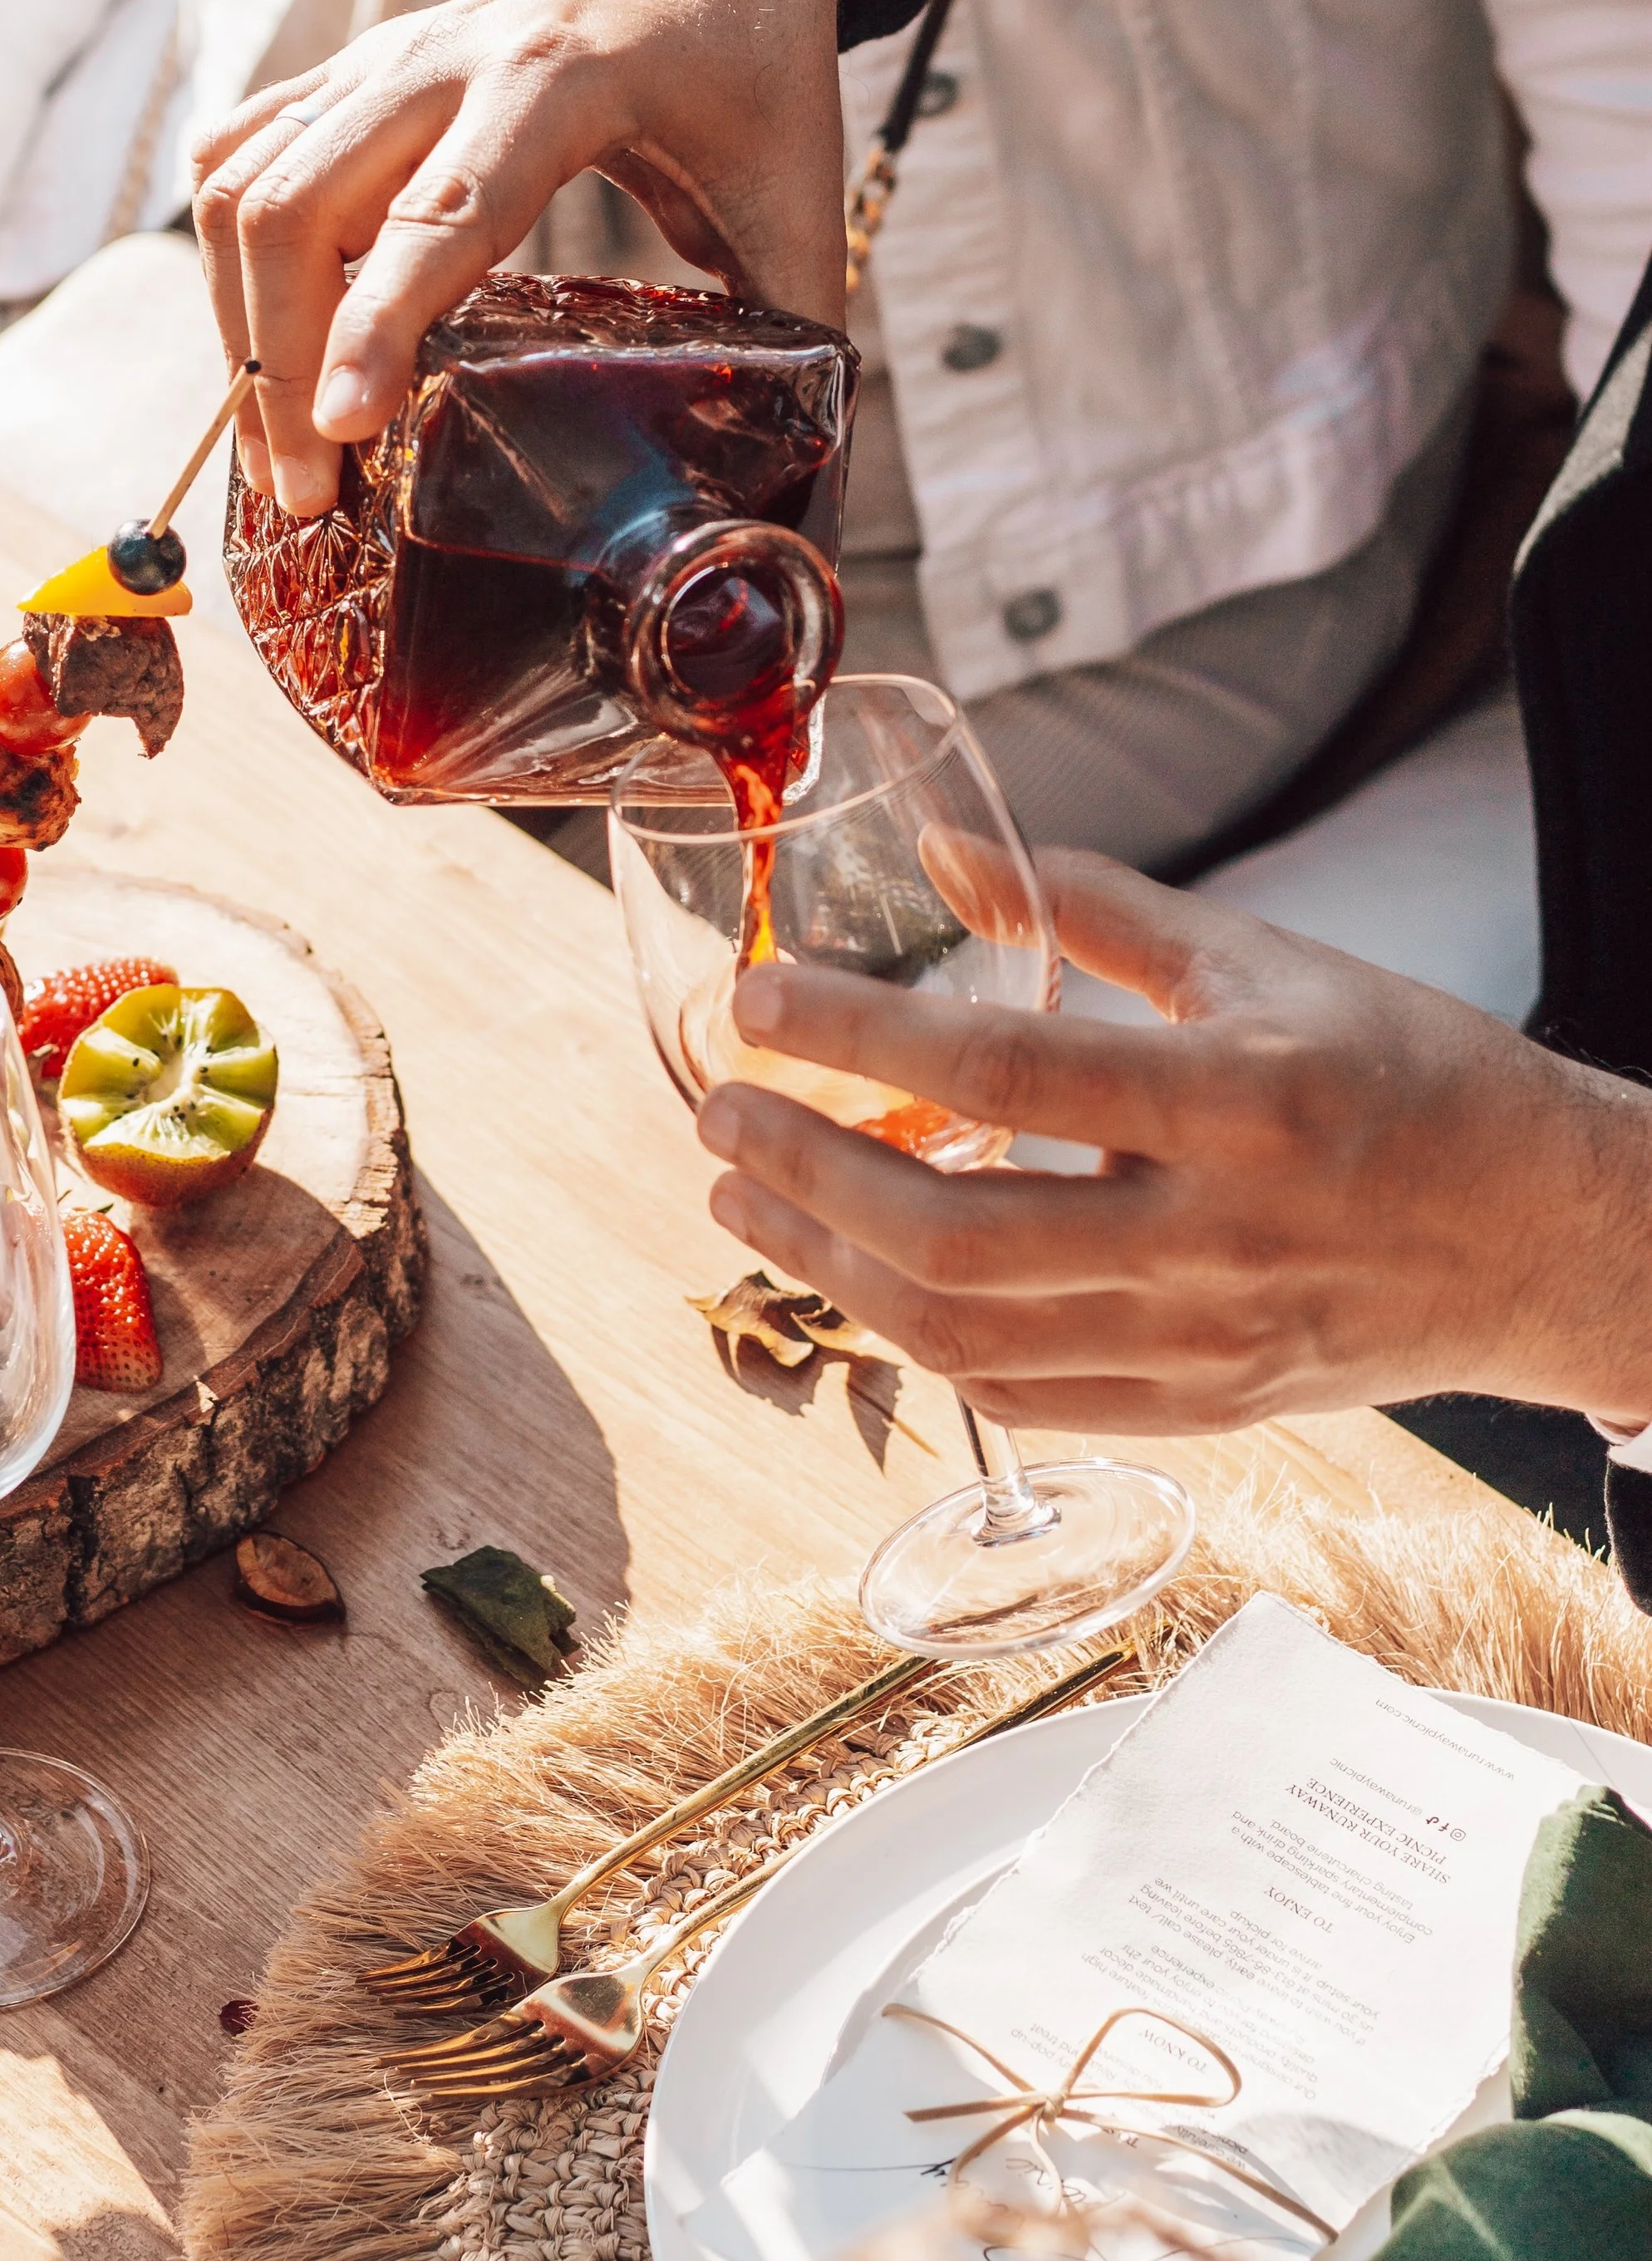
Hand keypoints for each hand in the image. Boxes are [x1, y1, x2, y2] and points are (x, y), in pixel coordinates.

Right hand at [189, 0, 861, 514]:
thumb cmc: (751, 63)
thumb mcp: (797, 194)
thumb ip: (797, 329)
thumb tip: (800, 480)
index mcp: (561, 80)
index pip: (443, 210)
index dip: (380, 320)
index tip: (343, 429)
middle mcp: (443, 57)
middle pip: (296, 204)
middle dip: (279, 362)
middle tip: (304, 496)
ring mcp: (379, 59)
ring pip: (242, 185)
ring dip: (238, 326)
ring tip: (277, 449)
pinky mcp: (347, 74)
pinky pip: (239, 160)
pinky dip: (229, 264)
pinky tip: (264, 354)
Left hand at [693, 848, 1651, 1436]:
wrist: (1542, 1236)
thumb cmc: (1406, 1075)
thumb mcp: (1265, 958)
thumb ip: (1091, 906)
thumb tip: (937, 851)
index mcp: (1242, 1101)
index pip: (1002, 1076)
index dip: (857, 1036)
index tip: (752, 1003)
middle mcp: (1217, 1239)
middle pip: (956, 1237)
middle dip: (805, 1175)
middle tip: (717, 1119)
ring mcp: (1206, 1344)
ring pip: (966, 1333)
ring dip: (828, 1267)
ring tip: (746, 1201)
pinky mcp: (1200, 1409)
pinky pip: (1019, 1397)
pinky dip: (915, 1339)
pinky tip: (855, 1276)